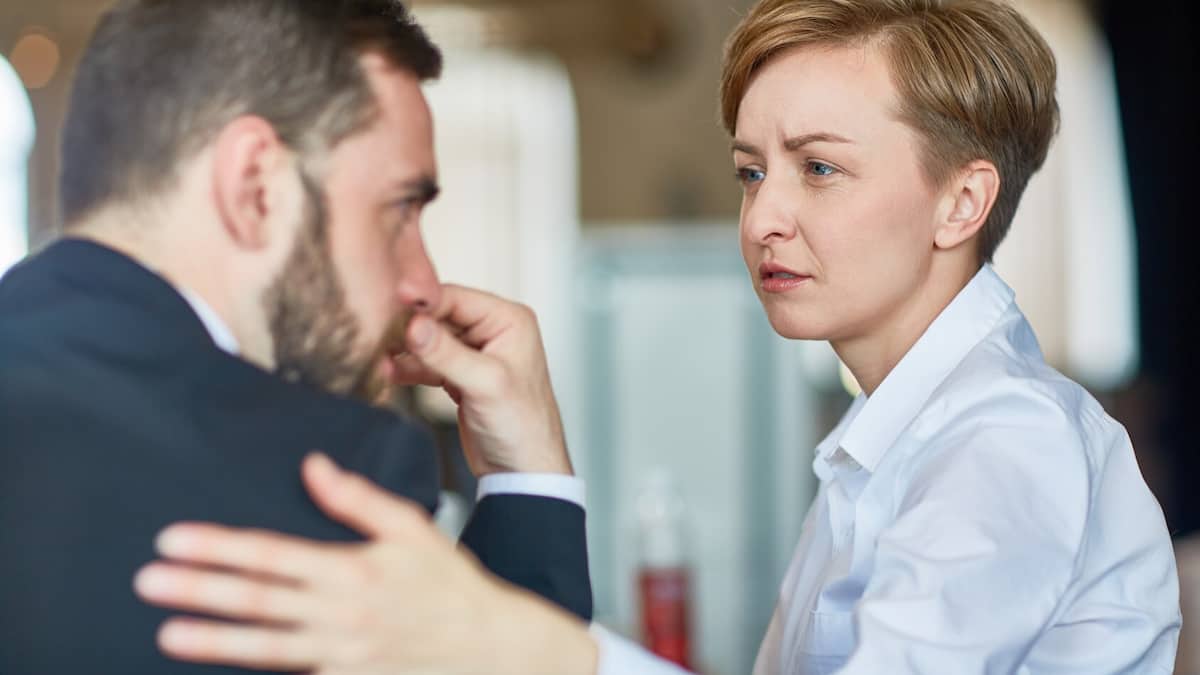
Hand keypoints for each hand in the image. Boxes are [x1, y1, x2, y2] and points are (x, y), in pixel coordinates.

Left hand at [134, 453, 597, 673]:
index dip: (220, 546)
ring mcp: (341, 655)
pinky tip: (224, 671)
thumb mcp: (412, 527)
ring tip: (168, 632)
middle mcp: (341, 613)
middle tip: (148, 580)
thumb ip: (358, 498)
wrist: (488, 646)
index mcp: (354, 569)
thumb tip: (313, 465)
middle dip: (199, 589)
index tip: (173, 539)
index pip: (273, 554)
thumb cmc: (448, 584)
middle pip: (258, 600)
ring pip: (266, 647)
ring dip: (214, 640)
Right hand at [394, 284, 570, 476]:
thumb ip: (447, 354)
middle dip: (407, 327)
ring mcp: (475, 353)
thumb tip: (413, 325)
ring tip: (377, 356)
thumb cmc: (523, 428)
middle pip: (438, 315)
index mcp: (509, 321)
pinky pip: (428, 362)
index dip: (419, 302)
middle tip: (375, 333)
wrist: (523, 472)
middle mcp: (493, 330)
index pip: (454, 297)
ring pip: (429, 339)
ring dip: (404, 349)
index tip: (387, 304)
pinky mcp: (460, 375)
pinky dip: (408, 367)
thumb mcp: (485, 385)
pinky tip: (388, 372)